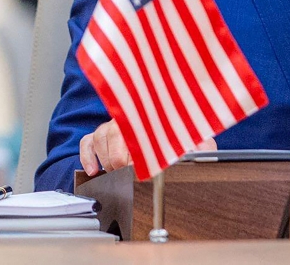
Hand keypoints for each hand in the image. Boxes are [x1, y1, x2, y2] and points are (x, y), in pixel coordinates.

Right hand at [79, 119, 216, 175]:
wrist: (183, 135)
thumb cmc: (188, 140)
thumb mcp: (199, 142)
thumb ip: (201, 145)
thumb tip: (200, 150)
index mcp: (152, 117)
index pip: (135, 128)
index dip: (134, 151)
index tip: (137, 167)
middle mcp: (132, 119)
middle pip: (114, 132)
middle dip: (119, 158)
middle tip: (128, 172)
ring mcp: (117, 126)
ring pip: (100, 135)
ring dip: (105, 157)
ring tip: (115, 171)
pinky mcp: (106, 136)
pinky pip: (88, 141)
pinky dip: (88, 155)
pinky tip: (94, 170)